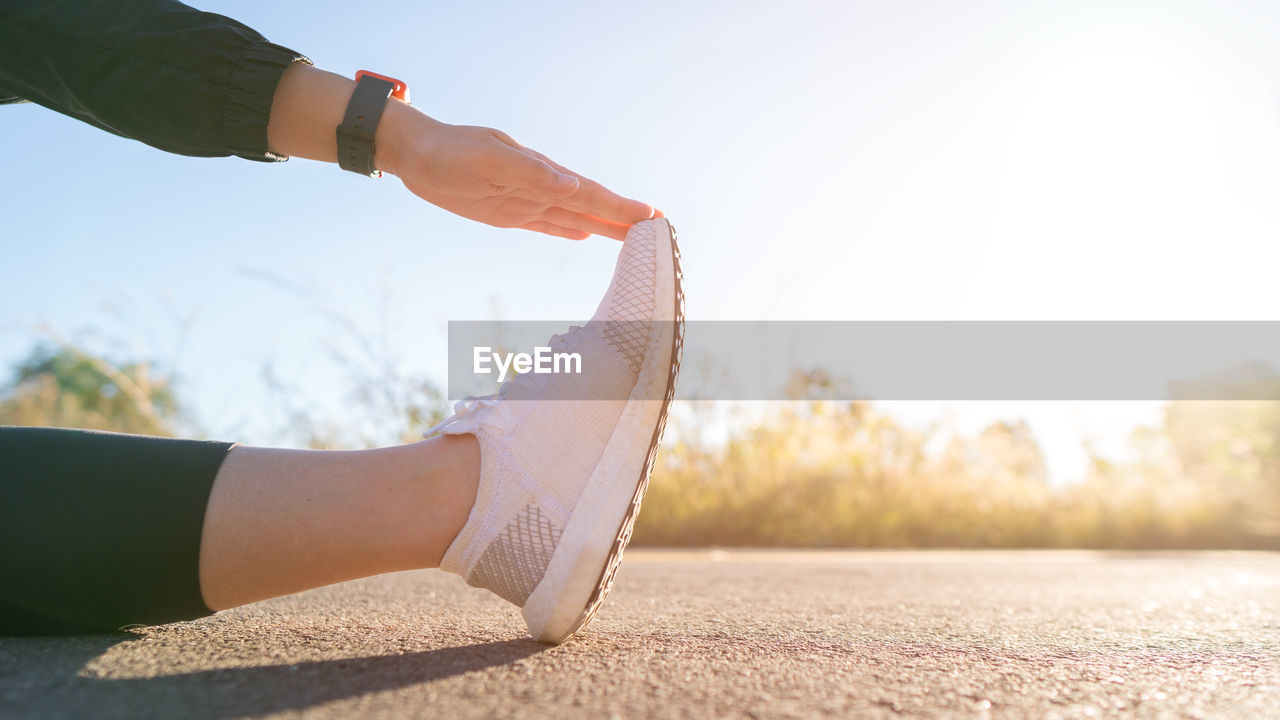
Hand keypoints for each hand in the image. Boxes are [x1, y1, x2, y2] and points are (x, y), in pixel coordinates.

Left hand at [379, 103, 654, 240]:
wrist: (416, 154)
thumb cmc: (449, 151)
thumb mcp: (487, 157)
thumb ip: (531, 171)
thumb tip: (573, 184)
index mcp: (541, 172)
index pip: (591, 192)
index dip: (622, 207)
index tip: (653, 218)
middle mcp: (541, 186)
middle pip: (592, 206)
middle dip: (624, 218)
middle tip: (660, 230)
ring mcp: (527, 199)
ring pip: (576, 216)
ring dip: (606, 226)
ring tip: (635, 236)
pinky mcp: (510, 212)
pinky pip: (549, 224)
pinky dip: (571, 229)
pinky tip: (587, 235)